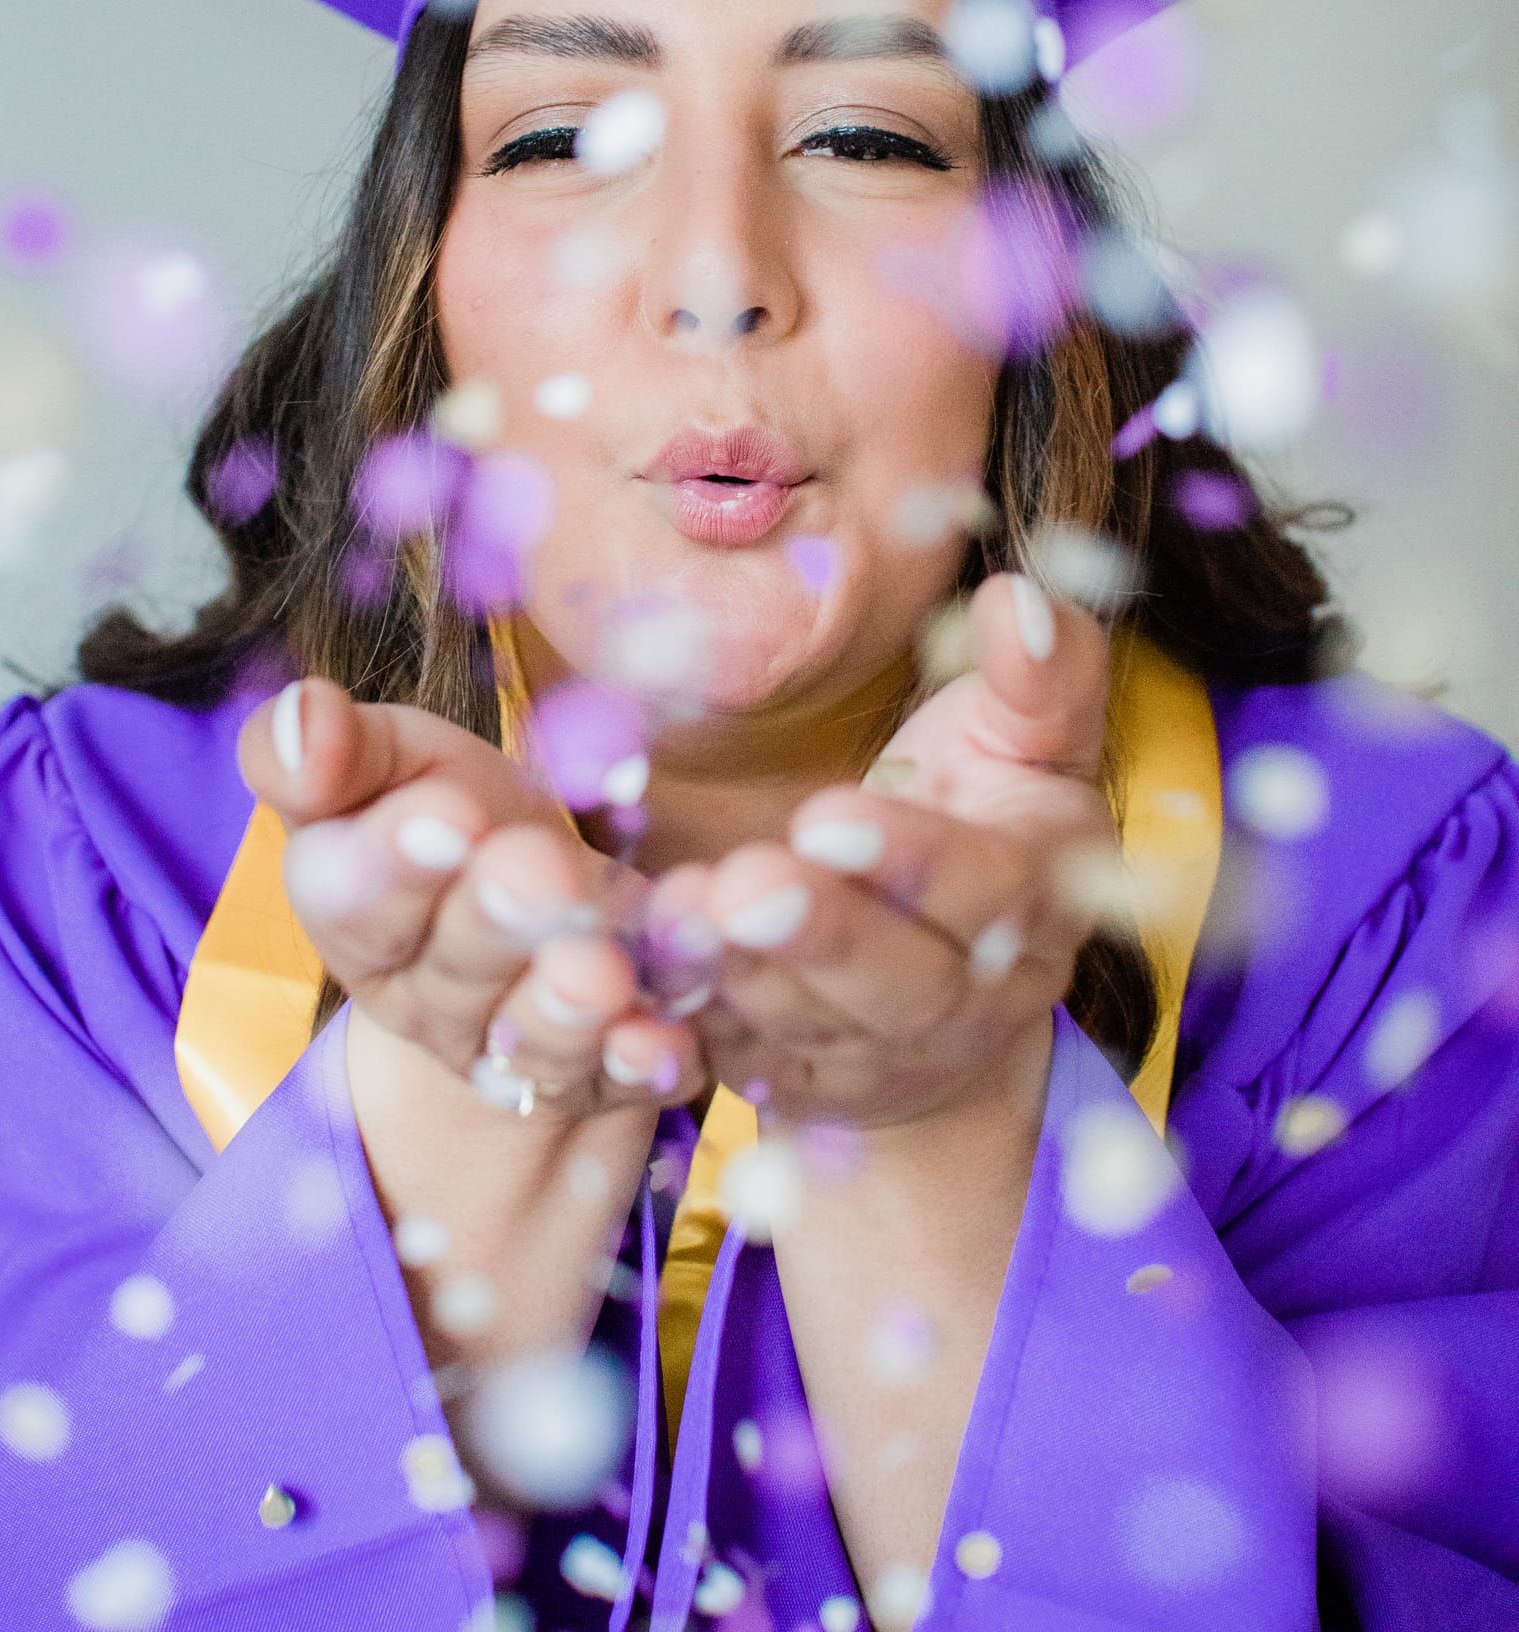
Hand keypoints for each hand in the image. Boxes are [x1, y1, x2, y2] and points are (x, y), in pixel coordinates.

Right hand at [237, 680, 701, 1118]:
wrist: (544, 894)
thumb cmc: (455, 809)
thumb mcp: (396, 758)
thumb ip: (338, 742)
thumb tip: (300, 717)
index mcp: (356, 911)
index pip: (354, 897)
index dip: (395, 862)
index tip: (446, 813)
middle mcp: (428, 998)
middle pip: (454, 969)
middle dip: (492, 921)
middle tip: (535, 869)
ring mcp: (512, 1049)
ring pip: (533, 1040)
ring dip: (564, 1007)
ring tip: (598, 969)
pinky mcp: (605, 1075)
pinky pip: (621, 1078)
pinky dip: (642, 1062)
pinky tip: (661, 1039)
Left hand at [656, 575, 1111, 1127]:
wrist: (954, 974)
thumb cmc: (983, 812)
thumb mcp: (1029, 739)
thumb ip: (1042, 673)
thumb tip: (1015, 600)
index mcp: (1039, 900)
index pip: (988, 889)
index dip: (912, 859)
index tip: (826, 815)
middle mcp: (975, 998)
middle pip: (902, 984)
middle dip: (822, 936)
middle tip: (742, 886)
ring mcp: (889, 1055)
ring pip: (814, 1027)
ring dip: (743, 975)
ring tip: (677, 913)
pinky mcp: (808, 1085)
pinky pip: (746, 1061)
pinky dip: (692, 1022)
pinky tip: (645, 966)